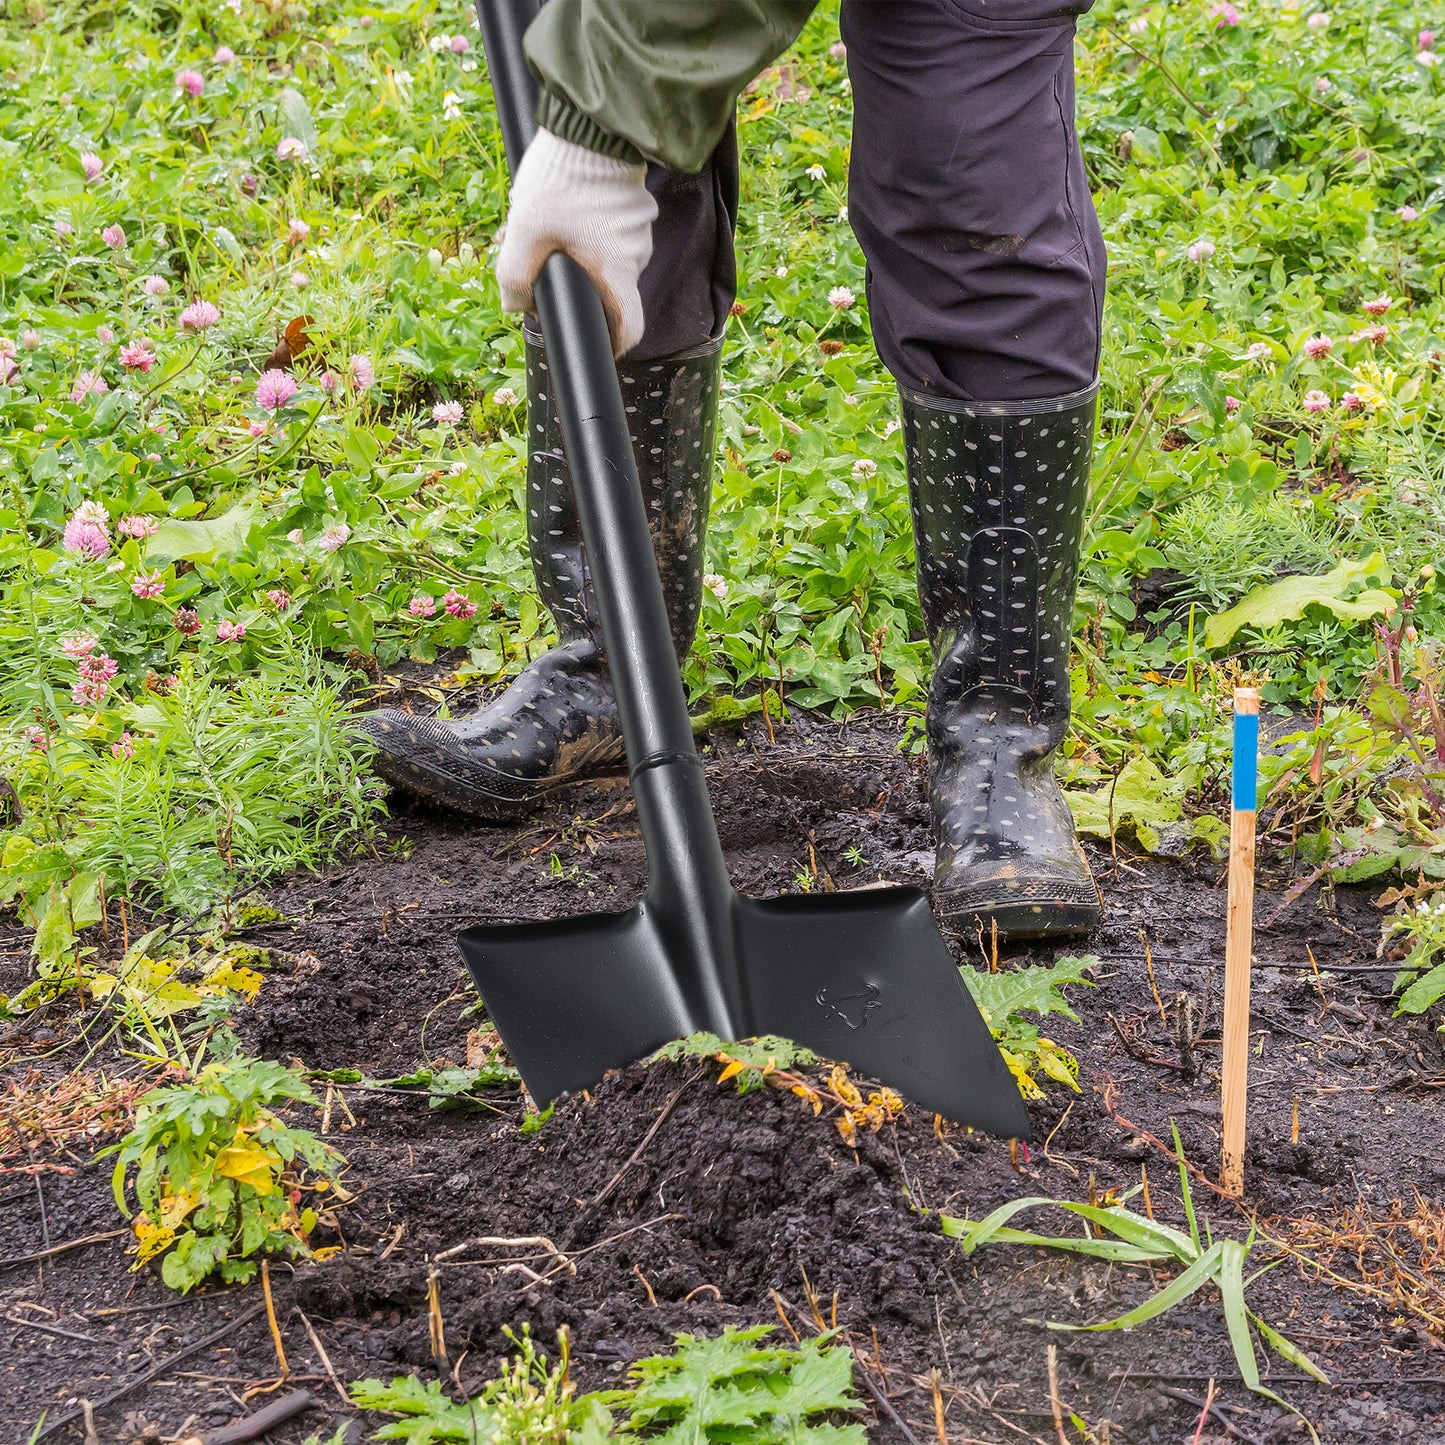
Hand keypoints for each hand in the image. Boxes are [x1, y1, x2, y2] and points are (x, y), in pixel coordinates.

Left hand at [496, 129, 657, 356]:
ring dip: (579, 254)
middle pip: (609, 290)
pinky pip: (613, 232)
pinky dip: (590, 230)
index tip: (595, 344)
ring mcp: (638, 229)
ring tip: (544, 227)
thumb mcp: (526, 231)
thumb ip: (516, 276)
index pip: (630, 328)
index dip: (613, 345)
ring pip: (608, 257)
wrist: (590, 122)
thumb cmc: (563, 178)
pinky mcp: (635, 206)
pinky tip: (564, 208)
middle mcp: (636, 255)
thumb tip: (515, 307)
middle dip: (578, 287)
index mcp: (617, 271)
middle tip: (540, 264)